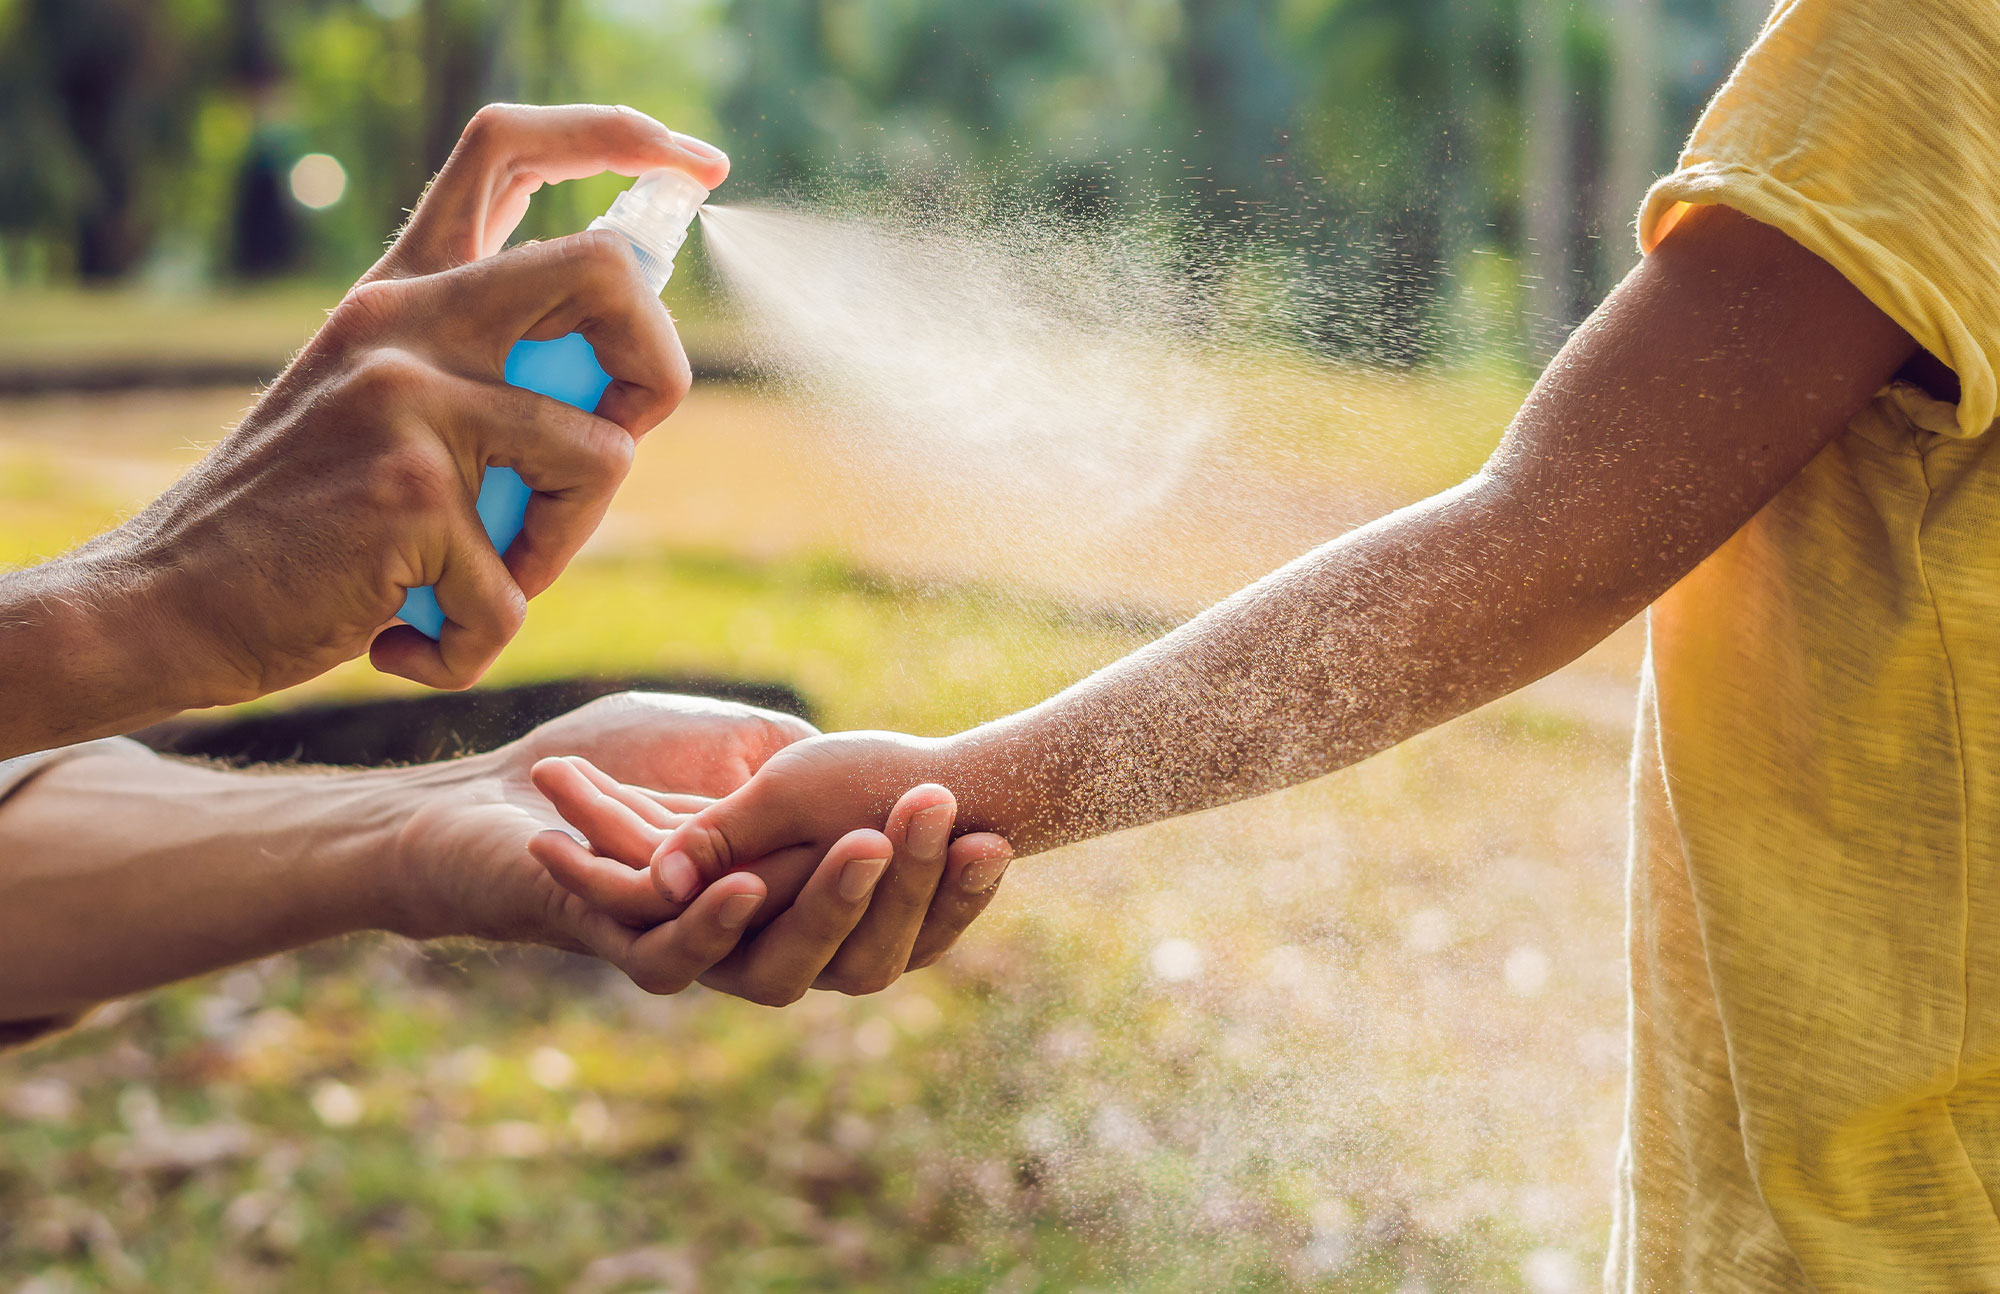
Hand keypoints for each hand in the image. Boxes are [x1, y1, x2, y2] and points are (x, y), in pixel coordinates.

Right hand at [105, 106, 725, 706]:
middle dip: (658, 368)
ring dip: (560, 550)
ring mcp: (408, 400)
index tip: (693, 164)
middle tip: (617, 442)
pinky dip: (474, 644)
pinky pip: (516, 594)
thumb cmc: (298, 521)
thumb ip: (478, 370)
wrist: (167, 600)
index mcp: (400, 291)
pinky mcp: (411, 495)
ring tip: (475, 582)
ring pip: (602, 459)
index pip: (507, 150)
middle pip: (603, 271)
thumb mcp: (377, 405)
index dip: (616, 136)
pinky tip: (405, 639)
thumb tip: (625, 382)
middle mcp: (405, 322)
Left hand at [393, 693, 1010, 1004]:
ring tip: (865, 843)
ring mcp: (697, 957)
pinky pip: (680, 958)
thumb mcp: (749, 748)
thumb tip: (913, 779)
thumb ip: (816, 773)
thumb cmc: (624, 760)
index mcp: (803, 906)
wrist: (504, 790)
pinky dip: (712, 923)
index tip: (996, 836)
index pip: (902, 920)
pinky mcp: (624, 951)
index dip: (951, 891)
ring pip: (781, 965)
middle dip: (905, 884)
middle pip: (859, 952)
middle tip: (939, 814)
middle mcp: (761, 947)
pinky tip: (742, 886)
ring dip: (825, 901)